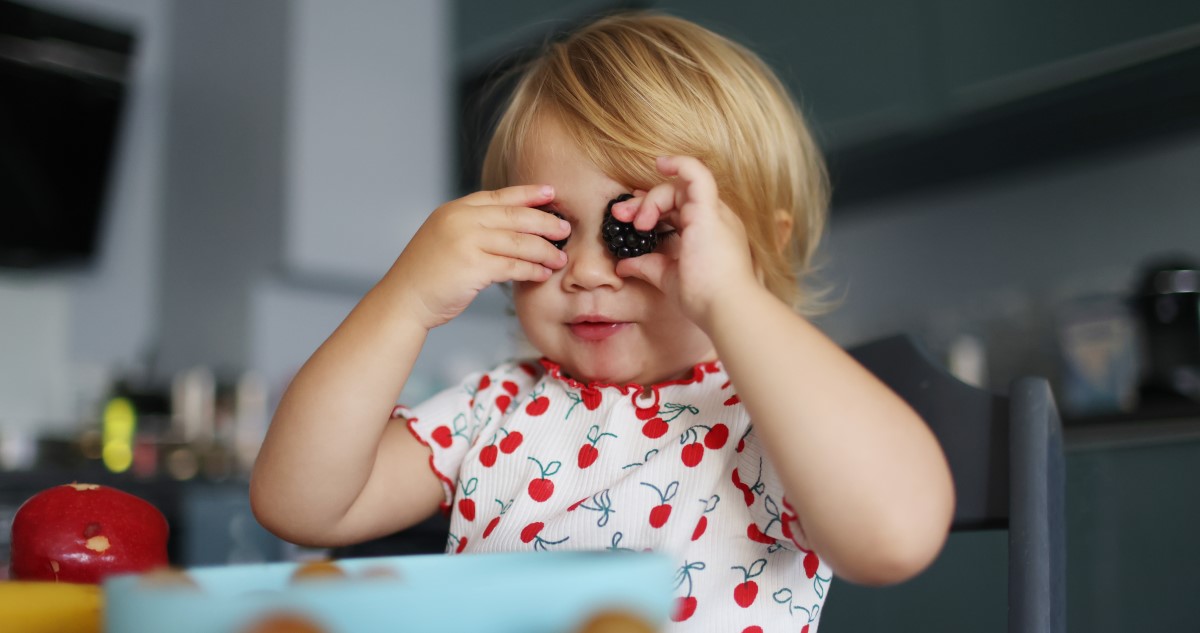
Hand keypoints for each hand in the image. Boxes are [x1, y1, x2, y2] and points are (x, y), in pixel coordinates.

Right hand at [385, 185, 570, 329]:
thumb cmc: (427, 275)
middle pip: (514, 216)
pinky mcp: (472, 266)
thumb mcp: (445, 238)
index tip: (552, 192)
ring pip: (518, 242)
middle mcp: (460, 220)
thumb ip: (472, 227)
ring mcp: (466, 242)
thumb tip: (510, 228)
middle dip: (545, 222)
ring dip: (544, 250)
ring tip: (560, 257)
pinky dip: (532, 270)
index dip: (528, 194)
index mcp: (455, 210)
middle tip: (566, 228)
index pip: (499, 196)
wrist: (403, 300)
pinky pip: (513, 266)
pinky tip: (542, 274)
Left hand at [611, 156, 756, 328]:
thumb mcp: (669, 277)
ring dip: (651, 199)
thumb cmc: (705, 298)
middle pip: (676, 196)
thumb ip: (648, 266)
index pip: (679, 209)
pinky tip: (660, 163)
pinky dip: (680, 164)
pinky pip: (697, 174)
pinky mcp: (708, 210)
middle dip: (644, 203)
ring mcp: (713, 212)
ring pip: (679, 188)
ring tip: (636, 222)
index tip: (631, 220)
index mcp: (709, 233)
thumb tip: (623, 266)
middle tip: (620, 216)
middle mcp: (715, 219)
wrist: (725, 307)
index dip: (653, 208)